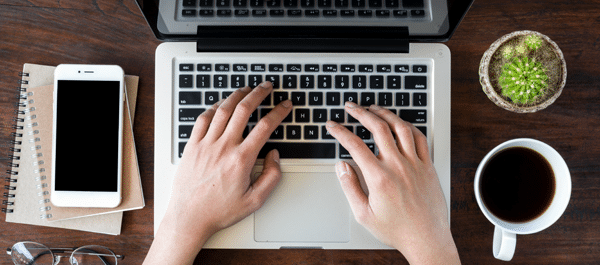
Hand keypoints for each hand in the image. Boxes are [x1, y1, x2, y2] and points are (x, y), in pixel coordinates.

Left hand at [144, 82, 291, 264]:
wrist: (189, 217)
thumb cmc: (219, 211)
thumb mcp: (255, 201)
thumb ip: (271, 177)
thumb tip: (274, 156)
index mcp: (241, 159)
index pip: (265, 127)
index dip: (279, 112)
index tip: (285, 105)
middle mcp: (223, 147)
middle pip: (244, 110)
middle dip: (259, 94)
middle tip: (267, 87)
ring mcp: (206, 144)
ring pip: (223, 110)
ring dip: (237, 95)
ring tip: (246, 89)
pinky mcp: (192, 146)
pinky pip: (203, 119)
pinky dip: (213, 107)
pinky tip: (220, 104)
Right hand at [326, 102, 459, 264]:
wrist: (426, 238)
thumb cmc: (396, 229)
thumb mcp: (363, 214)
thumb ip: (349, 187)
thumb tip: (341, 166)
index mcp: (379, 177)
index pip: (354, 145)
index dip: (340, 131)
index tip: (332, 125)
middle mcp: (398, 166)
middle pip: (377, 127)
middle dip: (360, 113)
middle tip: (351, 107)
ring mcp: (415, 164)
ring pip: (400, 127)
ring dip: (385, 113)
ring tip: (374, 108)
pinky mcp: (427, 166)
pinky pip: (419, 138)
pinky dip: (408, 126)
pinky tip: (400, 123)